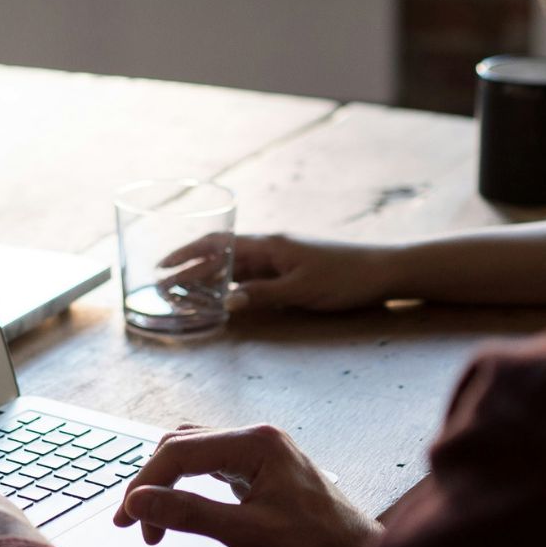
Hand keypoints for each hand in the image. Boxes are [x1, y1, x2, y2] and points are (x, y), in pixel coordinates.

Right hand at [114, 424, 377, 546]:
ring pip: (195, 454)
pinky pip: (213, 467)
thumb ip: (189, 513)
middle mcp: (257, 438)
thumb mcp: (246, 534)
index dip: (145, 484)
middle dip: (152, 483)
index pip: (179, 452)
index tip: (126, 521)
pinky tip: (181, 509)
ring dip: (168, 484)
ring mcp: (262, 453)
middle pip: (183, 446)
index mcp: (255, 443)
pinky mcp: (264, 471)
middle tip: (133, 525)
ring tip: (152, 521)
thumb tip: (137, 502)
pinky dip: (189, 486)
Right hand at [165, 233, 398, 313]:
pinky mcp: (290, 271)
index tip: (162, 266)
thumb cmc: (345, 278)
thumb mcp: (301, 290)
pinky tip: (222, 297)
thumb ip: (263, 295)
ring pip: (235, 267)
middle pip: (221, 256)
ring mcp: (280, 259)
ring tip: (184, 294)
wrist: (383, 271)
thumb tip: (226, 302)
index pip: (218, 244)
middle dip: (190, 269)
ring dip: (209, 278)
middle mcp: (270, 248)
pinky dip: (232, 285)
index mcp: (269, 245)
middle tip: (163, 286)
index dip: (187, 254)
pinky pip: (252, 276)